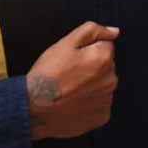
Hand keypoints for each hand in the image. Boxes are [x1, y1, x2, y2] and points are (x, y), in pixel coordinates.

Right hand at [25, 21, 119, 140]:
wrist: (34, 108)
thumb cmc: (48, 74)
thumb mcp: (65, 43)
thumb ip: (92, 31)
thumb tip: (114, 31)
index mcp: (104, 59)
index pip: (105, 46)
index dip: (87, 50)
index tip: (74, 59)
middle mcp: (111, 80)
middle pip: (106, 66)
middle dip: (92, 66)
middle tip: (69, 74)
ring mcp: (106, 100)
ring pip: (103, 85)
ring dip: (91, 85)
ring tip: (70, 89)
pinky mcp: (101, 117)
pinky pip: (100, 104)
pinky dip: (90, 103)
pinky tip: (74, 102)